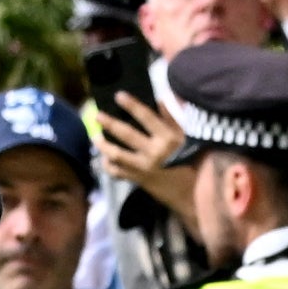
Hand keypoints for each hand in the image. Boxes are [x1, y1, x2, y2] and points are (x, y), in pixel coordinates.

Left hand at [94, 83, 201, 217]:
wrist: (191, 193)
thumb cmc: (190, 161)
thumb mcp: (185, 137)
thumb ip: (171, 118)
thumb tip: (158, 100)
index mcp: (167, 138)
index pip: (146, 116)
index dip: (131, 105)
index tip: (118, 95)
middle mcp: (154, 152)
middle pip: (126, 134)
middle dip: (110, 123)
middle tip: (97, 115)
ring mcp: (144, 167)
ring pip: (117, 155)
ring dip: (103, 145)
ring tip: (96, 137)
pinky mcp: (138, 180)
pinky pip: (118, 173)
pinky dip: (108, 166)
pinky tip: (105, 159)